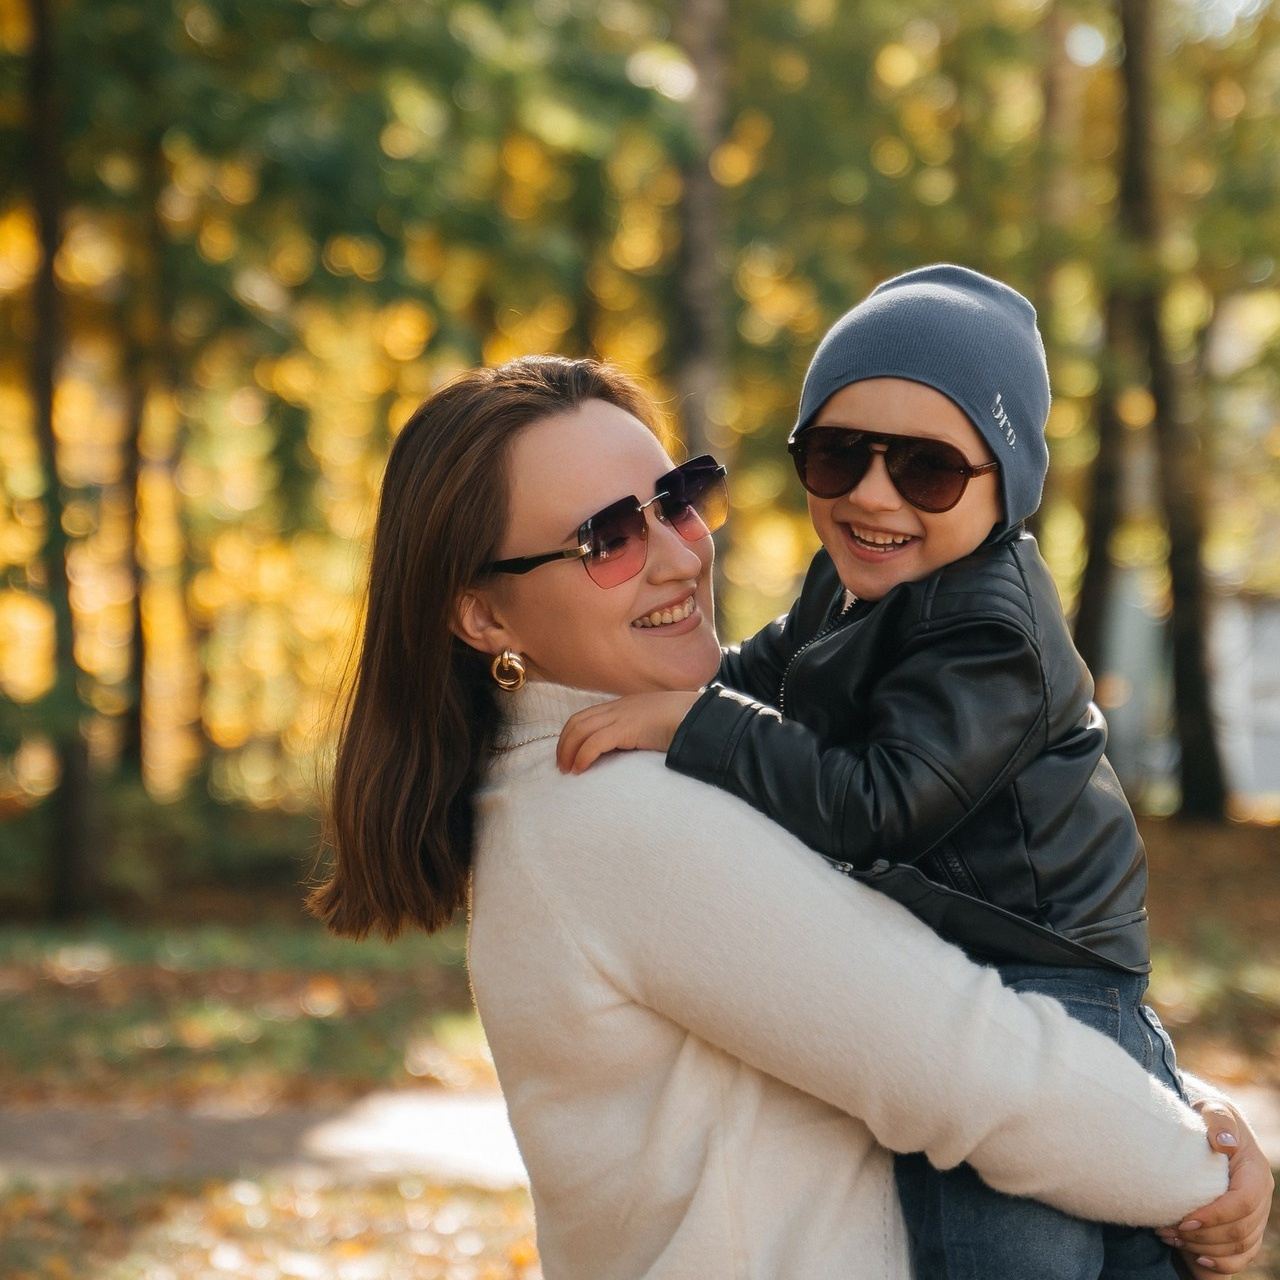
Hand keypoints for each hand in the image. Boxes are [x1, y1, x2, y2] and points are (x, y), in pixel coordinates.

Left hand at [557, 691, 701, 773]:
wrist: (700, 716)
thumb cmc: (684, 722)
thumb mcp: (656, 725)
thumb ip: (641, 732)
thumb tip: (634, 750)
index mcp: (624, 705)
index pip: (586, 716)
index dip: (572, 734)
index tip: (569, 754)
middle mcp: (618, 707)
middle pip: (577, 721)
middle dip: (564, 743)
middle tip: (561, 765)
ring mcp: (622, 715)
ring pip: (581, 730)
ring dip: (569, 751)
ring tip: (567, 770)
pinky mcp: (626, 728)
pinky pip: (594, 742)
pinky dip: (583, 756)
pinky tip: (581, 769)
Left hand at [1159, 1099, 1272, 1275]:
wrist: (1210, 1128)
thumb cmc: (1206, 1118)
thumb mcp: (1211, 1110)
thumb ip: (1218, 1121)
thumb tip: (1225, 1143)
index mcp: (1254, 1172)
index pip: (1242, 1203)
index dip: (1215, 1216)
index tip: (1184, 1219)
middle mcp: (1260, 1197)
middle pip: (1240, 1230)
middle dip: (1203, 1236)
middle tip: (1166, 1229)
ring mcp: (1256, 1214)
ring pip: (1240, 1246)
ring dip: (1204, 1249)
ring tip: (1169, 1237)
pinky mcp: (1247, 1226)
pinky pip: (1242, 1255)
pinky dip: (1222, 1262)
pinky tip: (1197, 1259)